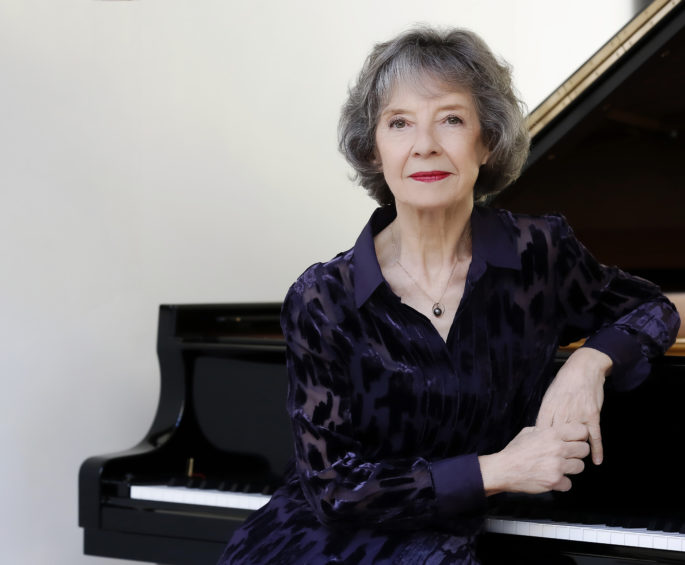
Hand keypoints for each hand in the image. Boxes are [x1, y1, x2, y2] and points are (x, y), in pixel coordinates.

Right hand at [480, 423, 589, 494]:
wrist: (503, 469)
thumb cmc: (515, 451)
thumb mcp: (528, 432)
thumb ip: (544, 430)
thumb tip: (557, 430)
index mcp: (551, 433)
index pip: (581, 431)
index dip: (580, 436)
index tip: (575, 440)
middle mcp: (557, 448)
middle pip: (585, 449)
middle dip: (578, 452)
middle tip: (568, 455)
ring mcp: (557, 465)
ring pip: (580, 466)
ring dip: (571, 468)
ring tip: (559, 467)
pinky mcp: (555, 481)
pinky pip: (569, 484)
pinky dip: (561, 483)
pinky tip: (552, 478)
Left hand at [536, 347, 611, 464]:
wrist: (583, 369)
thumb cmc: (564, 383)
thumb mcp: (549, 395)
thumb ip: (546, 413)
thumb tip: (540, 429)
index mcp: (548, 407)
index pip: (541, 430)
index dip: (539, 444)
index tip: (538, 455)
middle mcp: (562, 412)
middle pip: (557, 438)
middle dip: (554, 452)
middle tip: (555, 465)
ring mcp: (578, 414)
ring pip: (575, 439)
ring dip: (575, 452)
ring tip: (573, 463)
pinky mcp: (592, 415)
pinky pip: (595, 436)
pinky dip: (596, 449)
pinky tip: (596, 461)